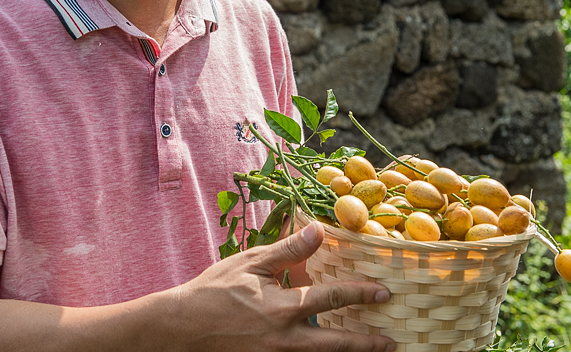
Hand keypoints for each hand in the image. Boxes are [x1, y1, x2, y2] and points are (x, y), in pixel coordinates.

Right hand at [168, 221, 394, 351]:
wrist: (181, 328)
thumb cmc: (215, 291)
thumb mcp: (251, 262)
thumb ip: (288, 250)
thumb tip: (319, 231)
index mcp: (282, 308)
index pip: (332, 299)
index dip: (360, 294)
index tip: (382, 292)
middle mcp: (284, 339)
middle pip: (336, 344)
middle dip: (365, 344)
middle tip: (389, 342)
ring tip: (368, 350)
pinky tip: (329, 350)